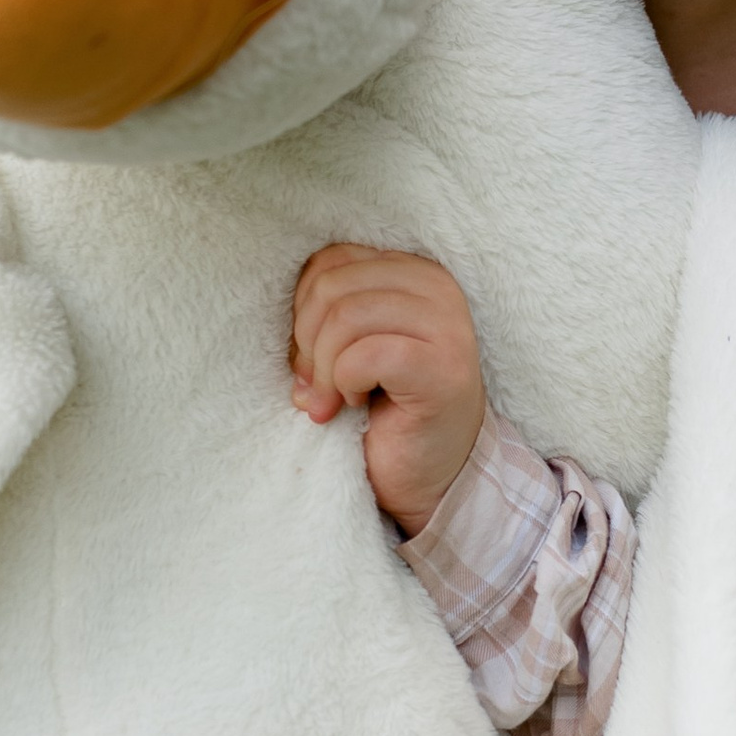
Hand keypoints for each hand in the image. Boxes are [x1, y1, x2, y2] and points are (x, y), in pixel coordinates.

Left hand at [291, 244, 487, 533]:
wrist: (430, 475)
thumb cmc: (386, 409)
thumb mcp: (351, 345)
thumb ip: (328, 315)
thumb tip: (288, 321)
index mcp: (412, 272)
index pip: (331, 261)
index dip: (303, 311)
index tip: (310, 359)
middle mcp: (437, 288)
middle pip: (332, 287)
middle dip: (307, 343)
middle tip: (316, 387)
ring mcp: (447, 326)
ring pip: (345, 317)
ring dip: (324, 369)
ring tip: (336, 398)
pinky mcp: (443, 369)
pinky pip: (365, 356)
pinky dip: (345, 383)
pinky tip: (358, 403)